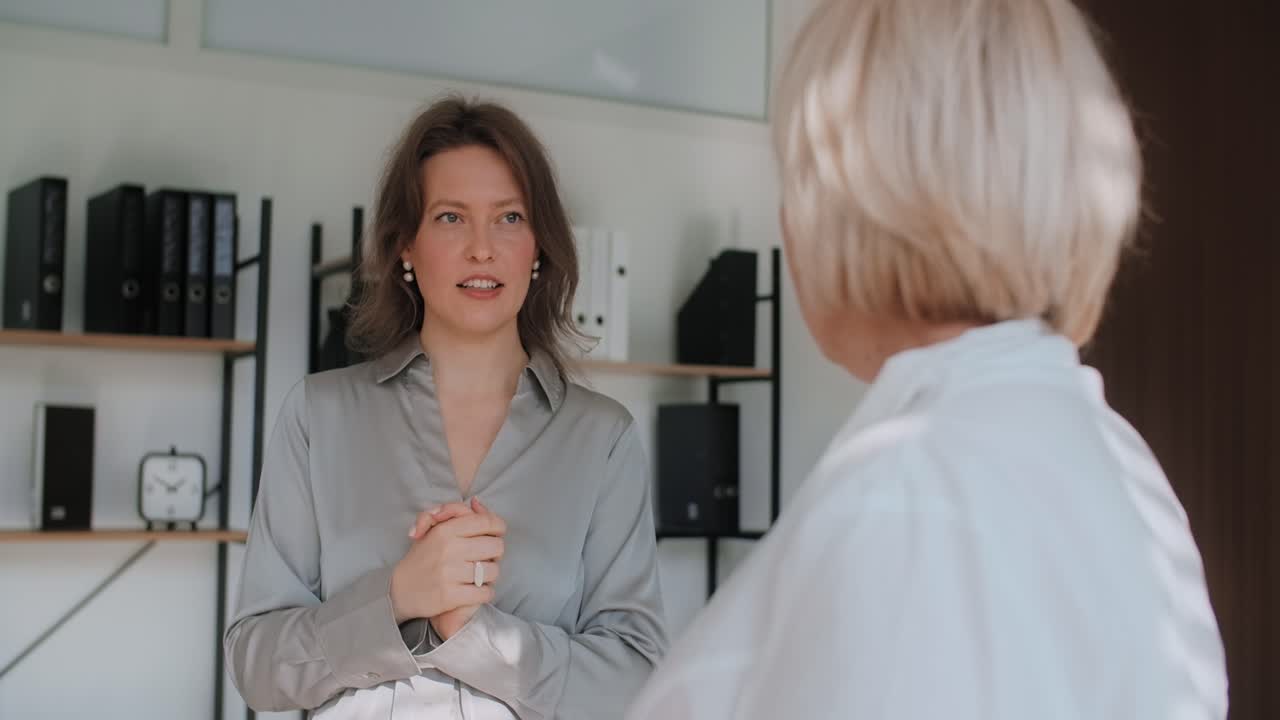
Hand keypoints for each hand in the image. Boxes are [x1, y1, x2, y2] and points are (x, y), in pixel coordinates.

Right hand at [424, 498, 506, 639]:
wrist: (400, 590)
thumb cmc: (422, 557)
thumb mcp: (432, 528)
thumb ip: (454, 511)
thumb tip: (476, 502)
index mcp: (446, 530)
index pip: (488, 522)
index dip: (498, 528)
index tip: (494, 536)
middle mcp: (448, 549)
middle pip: (496, 547)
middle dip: (495, 554)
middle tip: (485, 559)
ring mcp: (449, 573)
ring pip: (493, 571)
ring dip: (490, 576)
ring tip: (479, 576)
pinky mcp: (450, 596)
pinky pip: (484, 593)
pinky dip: (485, 593)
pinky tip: (476, 591)